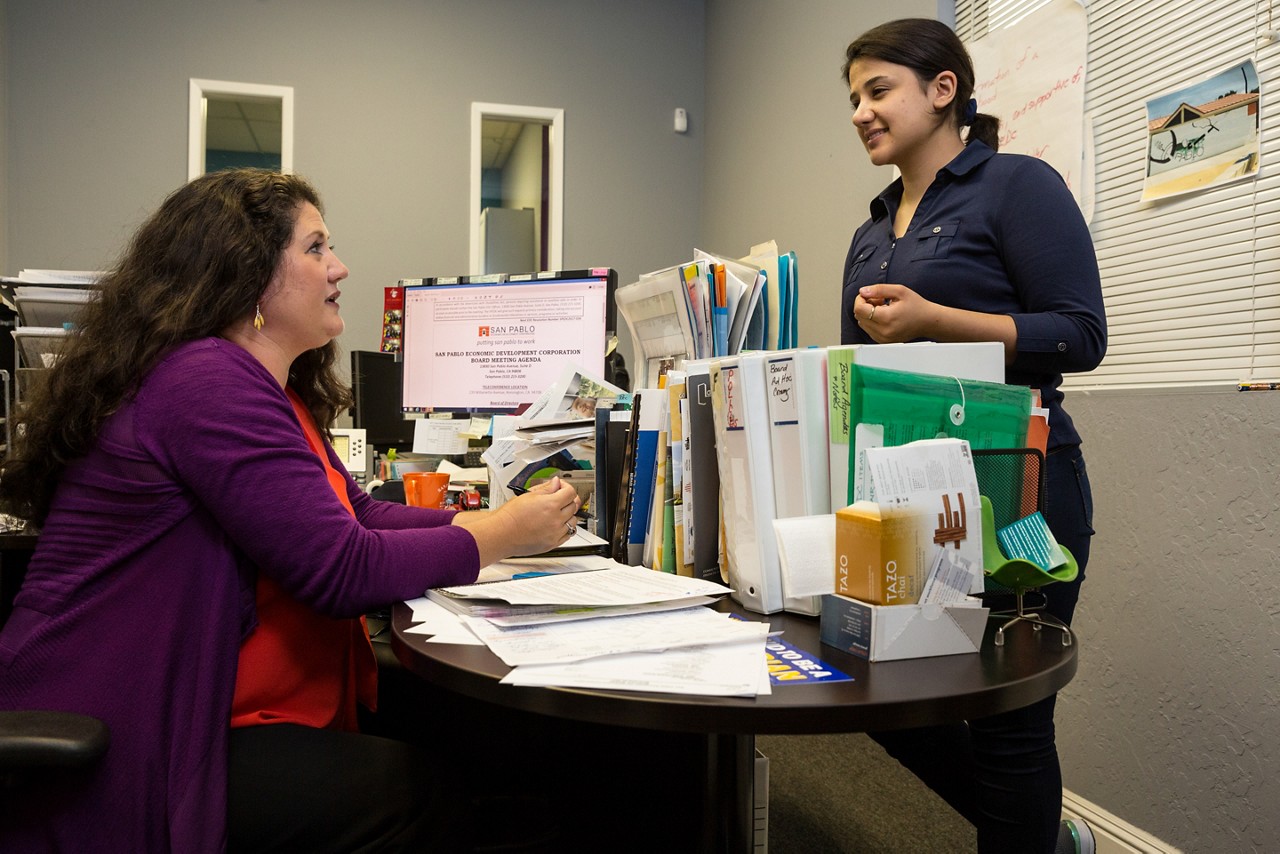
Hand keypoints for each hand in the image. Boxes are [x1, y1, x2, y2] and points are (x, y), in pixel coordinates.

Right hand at [460, 477, 581, 565]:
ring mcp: (555, 533)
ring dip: (568, 515)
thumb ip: (546, 489)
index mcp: (550, 505)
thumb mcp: (528, 495)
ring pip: (573, 521)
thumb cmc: (510, 516)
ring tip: (557, 512)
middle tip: (559, 498)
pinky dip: (566, 528)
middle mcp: (556, 519)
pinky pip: (568, 534)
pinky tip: (557, 524)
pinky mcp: (552, 543)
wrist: (501, 534)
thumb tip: (556, 483)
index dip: (566, 487)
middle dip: (567, 499)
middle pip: (573, 506)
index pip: (570, 492)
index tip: (561, 487)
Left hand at [854, 284, 935, 342]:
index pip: (859, 309)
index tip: (870, 294)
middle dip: (864, 305)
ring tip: (883, 307)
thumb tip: (862, 291)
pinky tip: (884, 315)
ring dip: (868, 313)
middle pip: (859, 316)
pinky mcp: (883, 341)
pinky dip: (872, 321)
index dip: (860, 299)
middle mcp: (883, 331)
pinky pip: (868, 329)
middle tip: (879, 300)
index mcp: (886, 318)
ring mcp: (882, 338)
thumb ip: (879, 289)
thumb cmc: (916, 305)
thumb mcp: (899, 291)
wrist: (928, 321)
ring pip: (862, 323)